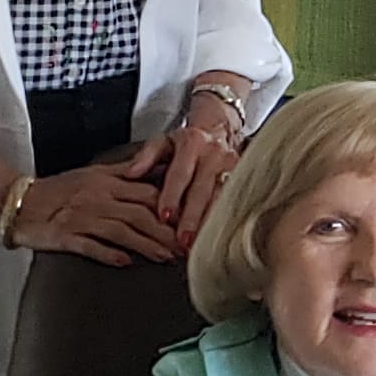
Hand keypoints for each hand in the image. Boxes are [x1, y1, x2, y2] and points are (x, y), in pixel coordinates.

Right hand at [10, 157, 178, 264]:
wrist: (17, 201)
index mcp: (106, 181)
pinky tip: (125, 263)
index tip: (191, 223)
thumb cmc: (58, 190)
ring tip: (166, 258)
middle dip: (166, 232)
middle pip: (140, 214)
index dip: (172, 208)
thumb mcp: (94, 175)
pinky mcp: (64, 236)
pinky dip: (108, 254)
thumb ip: (124, 174)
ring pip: (121, 231)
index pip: (148, 193)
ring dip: (146, 245)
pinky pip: (89, 245)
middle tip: (187, 248)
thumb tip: (158, 170)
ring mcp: (80, 217)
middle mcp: (97, 197)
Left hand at [136, 103, 247, 251]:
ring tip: (198, 245)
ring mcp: (233, 167)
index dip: (172, 196)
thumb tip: (131, 172)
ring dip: (209, 223)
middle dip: (192, 218)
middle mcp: (215, 154)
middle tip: (182, 241)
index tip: (164, 217)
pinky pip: (235, 202)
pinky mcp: (244, 178)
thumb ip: (146, 156)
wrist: (219, 130)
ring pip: (222, 199)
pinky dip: (224, 221)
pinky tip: (216, 238)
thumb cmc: (186, 142)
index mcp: (192, 144)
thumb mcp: (163, 142)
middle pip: (203, 190)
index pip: (180, 174)